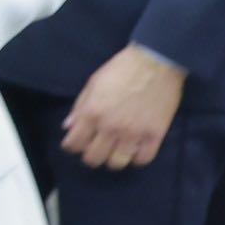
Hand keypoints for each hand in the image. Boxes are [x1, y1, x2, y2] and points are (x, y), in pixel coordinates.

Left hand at [62, 46, 184, 169]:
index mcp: (92, 113)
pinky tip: (135, 149)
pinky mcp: (154, 135)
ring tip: (116, 150)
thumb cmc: (122, 69)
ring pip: (117, 163)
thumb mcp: (93, 83)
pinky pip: (143, 159)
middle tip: (96, 147)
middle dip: (91, 155)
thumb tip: (68, 127)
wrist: (156, 62)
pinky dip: (137, 158)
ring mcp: (133, 133)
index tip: (76, 143)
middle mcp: (110, 127)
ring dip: (113, 159)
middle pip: (94, 158)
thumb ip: (79, 107)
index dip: (72, 146)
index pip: (74, 144)